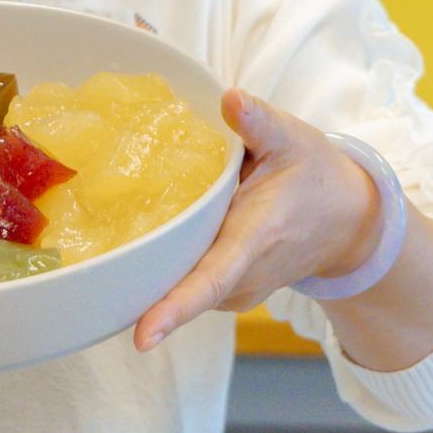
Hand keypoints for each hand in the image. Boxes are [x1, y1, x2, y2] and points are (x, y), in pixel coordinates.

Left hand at [133, 87, 379, 350]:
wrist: (349, 221)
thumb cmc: (317, 175)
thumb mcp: (293, 138)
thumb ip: (258, 120)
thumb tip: (228, 97)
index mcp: (255, 238)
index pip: (211, 279)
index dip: (176, 307)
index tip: (143, 336)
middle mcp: (243, 276)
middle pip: (180, 285)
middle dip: (136, 277)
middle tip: (83, 259)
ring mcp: (237, 291)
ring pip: (180, 284)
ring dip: (150, 266)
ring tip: (112, 234)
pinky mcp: (229, 293)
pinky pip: (188, 282)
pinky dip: (166, 265)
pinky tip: (145, 236)